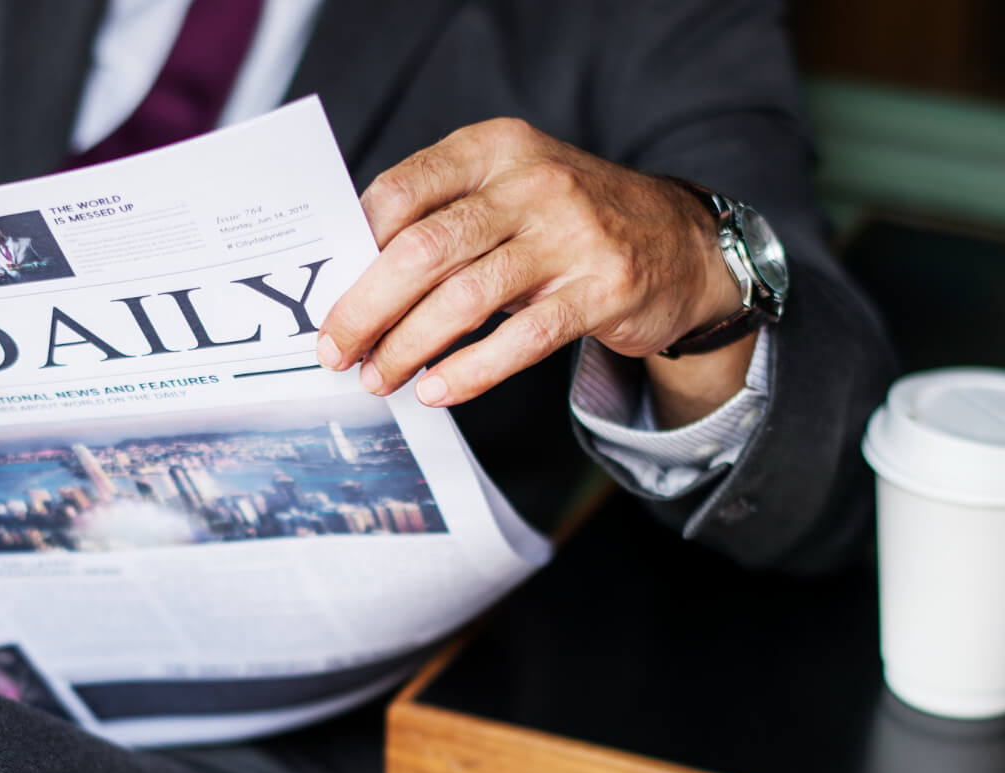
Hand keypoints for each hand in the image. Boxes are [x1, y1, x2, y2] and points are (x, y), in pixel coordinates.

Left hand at [316, 118, 744, 408]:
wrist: (681, 244)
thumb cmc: (567, 225)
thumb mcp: (507, 194)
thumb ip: (442, 220)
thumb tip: (353, 282)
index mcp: (493, 149)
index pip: (402, 190)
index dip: (353, 248)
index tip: (323, 298)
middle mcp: (531, 183)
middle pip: (423, 250)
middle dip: (366, 308)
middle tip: (335, 352)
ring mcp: (570, 236)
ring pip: (465, 298)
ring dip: (408, 347)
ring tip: (379, 379)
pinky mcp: (600, 291)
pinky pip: (521, 339)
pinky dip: (470, 371)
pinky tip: (436, 391)